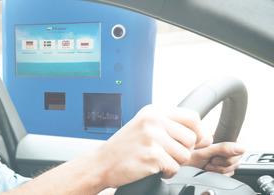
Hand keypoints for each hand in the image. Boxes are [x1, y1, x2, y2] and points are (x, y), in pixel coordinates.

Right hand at [92, 105, 211, 187]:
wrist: (101, 163)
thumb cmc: (125, 147)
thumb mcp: (145, 126)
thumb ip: (172, 126)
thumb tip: (206, 136)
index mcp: (153, 111)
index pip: (192, 117)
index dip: (199, 132)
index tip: (195, 142)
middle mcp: (153, 121)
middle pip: (191, 138)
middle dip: (184, 151)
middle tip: (166, 155)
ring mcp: (152, 138)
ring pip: (185, 155)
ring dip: (174, 163)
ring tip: (157, 161)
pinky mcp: (152, 156)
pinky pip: (175, 168)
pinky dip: (167, 173)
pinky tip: (153, 169)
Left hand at [183, 142, 243, 175]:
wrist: (179, 170)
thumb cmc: (186, 158)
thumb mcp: (203, 152)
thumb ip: (222, 148)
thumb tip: (241, 147)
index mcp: (219, 139)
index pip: (238, 143)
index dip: (234, 151)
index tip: (222, 155)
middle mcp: (222, 148)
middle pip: (237, 157)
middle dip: (224, 162)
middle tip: (211, 161)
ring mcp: (222, 159)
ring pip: (234, 166)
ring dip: (220, 169)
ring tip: (207, 166)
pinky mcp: (221, 169)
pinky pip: (229, 173)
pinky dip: (220, 174)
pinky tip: (209, 171)